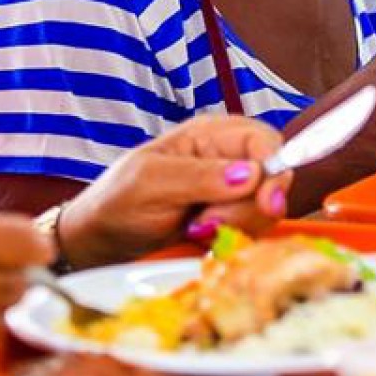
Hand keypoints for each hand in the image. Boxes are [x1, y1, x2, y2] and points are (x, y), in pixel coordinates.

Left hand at [61, 115, 288, 266]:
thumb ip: (198, 176)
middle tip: (207, 224)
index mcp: (209, 134)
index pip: (265, 142)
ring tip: (196, 231)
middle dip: (250, 207)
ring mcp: (229, 192)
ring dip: (238, 227)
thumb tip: (251, 173)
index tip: (266, 203)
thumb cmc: (116, 202)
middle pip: (273, 178)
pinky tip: (202, 240)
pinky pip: (252, 230)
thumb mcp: (149, 183)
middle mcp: (227, 158)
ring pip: (266, 209)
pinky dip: (233, 241)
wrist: (100, 240)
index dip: (274, 172)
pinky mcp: (228, 220)